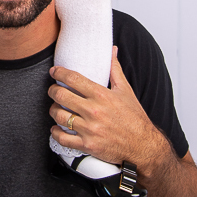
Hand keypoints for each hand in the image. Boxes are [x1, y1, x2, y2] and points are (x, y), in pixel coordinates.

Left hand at [47, 47, 171, 170]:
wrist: (143, 146)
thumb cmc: (135, 118)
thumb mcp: (126, 90)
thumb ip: (115, 70)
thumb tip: (112, 50)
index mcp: (102, 95)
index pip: (73, 78)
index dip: (59, 72)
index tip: (54, 72)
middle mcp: (94, 111)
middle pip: (61, 95)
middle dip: (52, 90)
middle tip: (53, 90)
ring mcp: (89, 129)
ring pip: (59, 116)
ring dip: (53, 111)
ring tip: (56, 109)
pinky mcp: (87, 145)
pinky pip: (62, 138)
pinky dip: (56, 133)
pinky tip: (57, 128)